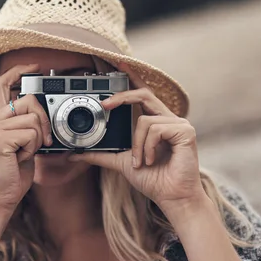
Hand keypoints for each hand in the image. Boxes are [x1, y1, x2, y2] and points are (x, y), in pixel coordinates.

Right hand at [0, 64, 52, 218]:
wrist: (1, 197)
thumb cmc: (12, 174)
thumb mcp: (23, 145)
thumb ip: (28, 127)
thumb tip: (44, 113)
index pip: (3, 84)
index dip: (18, 71)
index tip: (34, 66)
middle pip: (28, 100)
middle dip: (44, 121)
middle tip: (43, 141)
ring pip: (33, 120)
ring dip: (37, 140)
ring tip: (24, 154)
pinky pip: (31, 134)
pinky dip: (33, 149)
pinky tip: (20, 159)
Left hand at [69, 64, 206, 214]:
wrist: (171, 197)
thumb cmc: (153, 180)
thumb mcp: (121, 163)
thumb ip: (101, 155)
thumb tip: (75, 154)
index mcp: (155, 123)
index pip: (142, 93)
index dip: (131, 77)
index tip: (117, 63)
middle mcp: (168, 119)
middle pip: (143, 93)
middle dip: (122, 95)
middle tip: (105, 105)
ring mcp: (179, 123)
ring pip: (144, 119)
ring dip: (137, 145)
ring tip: (142, 162)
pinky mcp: (185, 130)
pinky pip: (154, 129)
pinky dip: (147, 147)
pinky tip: (152, 160)